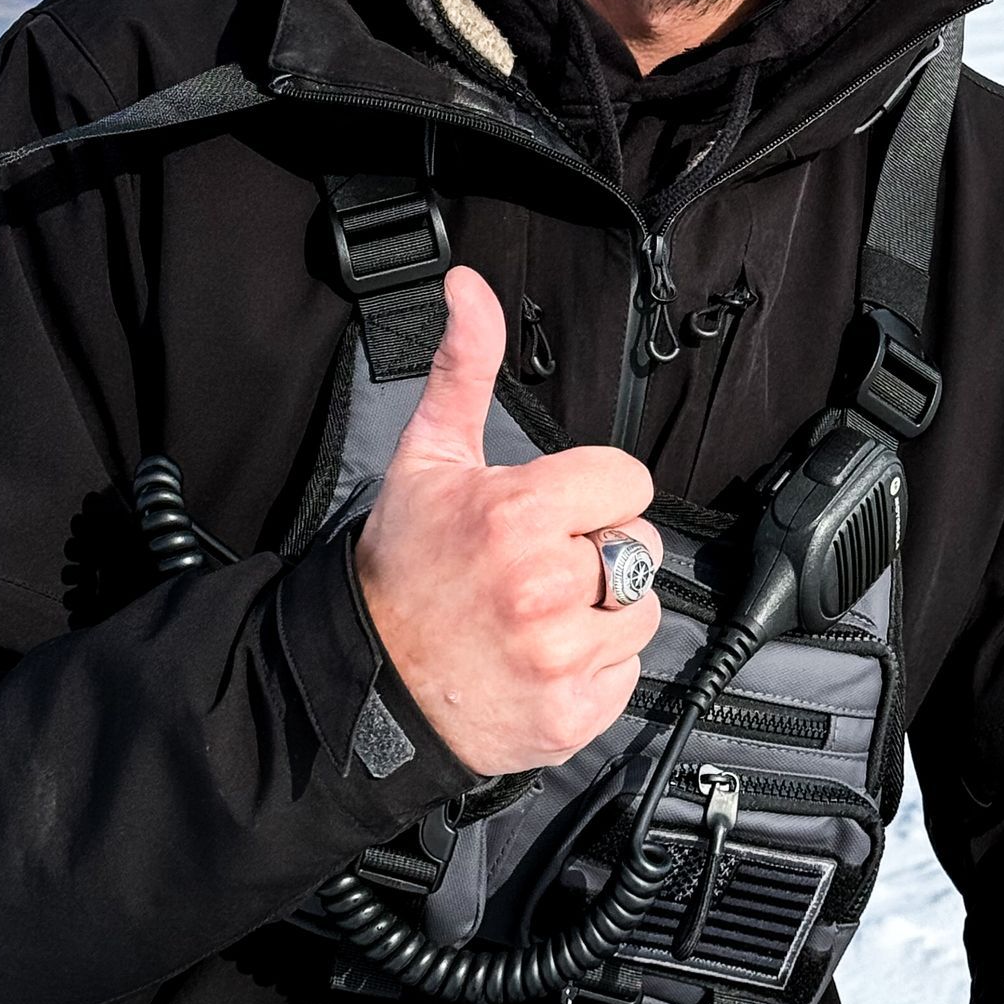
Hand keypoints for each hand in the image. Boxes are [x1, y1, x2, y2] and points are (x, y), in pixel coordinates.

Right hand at [354, 266, 661, 774]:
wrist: (363, 682)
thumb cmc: (402, 567)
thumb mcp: (429, 456)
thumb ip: (465, 366)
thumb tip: (469, 287)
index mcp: (519, 513)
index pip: (628, 481)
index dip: (592, 493)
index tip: (552, 511)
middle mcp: (545, 585)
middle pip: (638, 545)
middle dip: (596, 550)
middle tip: (536, 566)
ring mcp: (559, 656)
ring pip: (639, 612)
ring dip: (601, 614)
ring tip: (537, 615)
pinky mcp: (569, 715)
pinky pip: (625, 675)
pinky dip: (592, 672)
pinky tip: (539, 660)